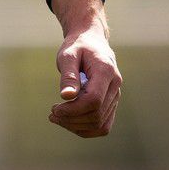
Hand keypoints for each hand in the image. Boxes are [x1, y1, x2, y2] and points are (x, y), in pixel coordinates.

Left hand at [49, 0, 121, 137]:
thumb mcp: (68, 54)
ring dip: (77, 126)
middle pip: (96, 115)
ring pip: (100, 124)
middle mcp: (115, 85)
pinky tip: (69, 121)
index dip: (73, 109)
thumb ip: (68, 74)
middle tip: (52, 114)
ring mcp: (116, 95)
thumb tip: (66, 96)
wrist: (91, 40)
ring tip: (58, 118)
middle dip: (72, 119)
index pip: (93, 100)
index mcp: (106, 70)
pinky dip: (86, 128)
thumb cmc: (78, 46)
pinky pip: (102, 125)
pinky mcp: (112, 103)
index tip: (55, 108)